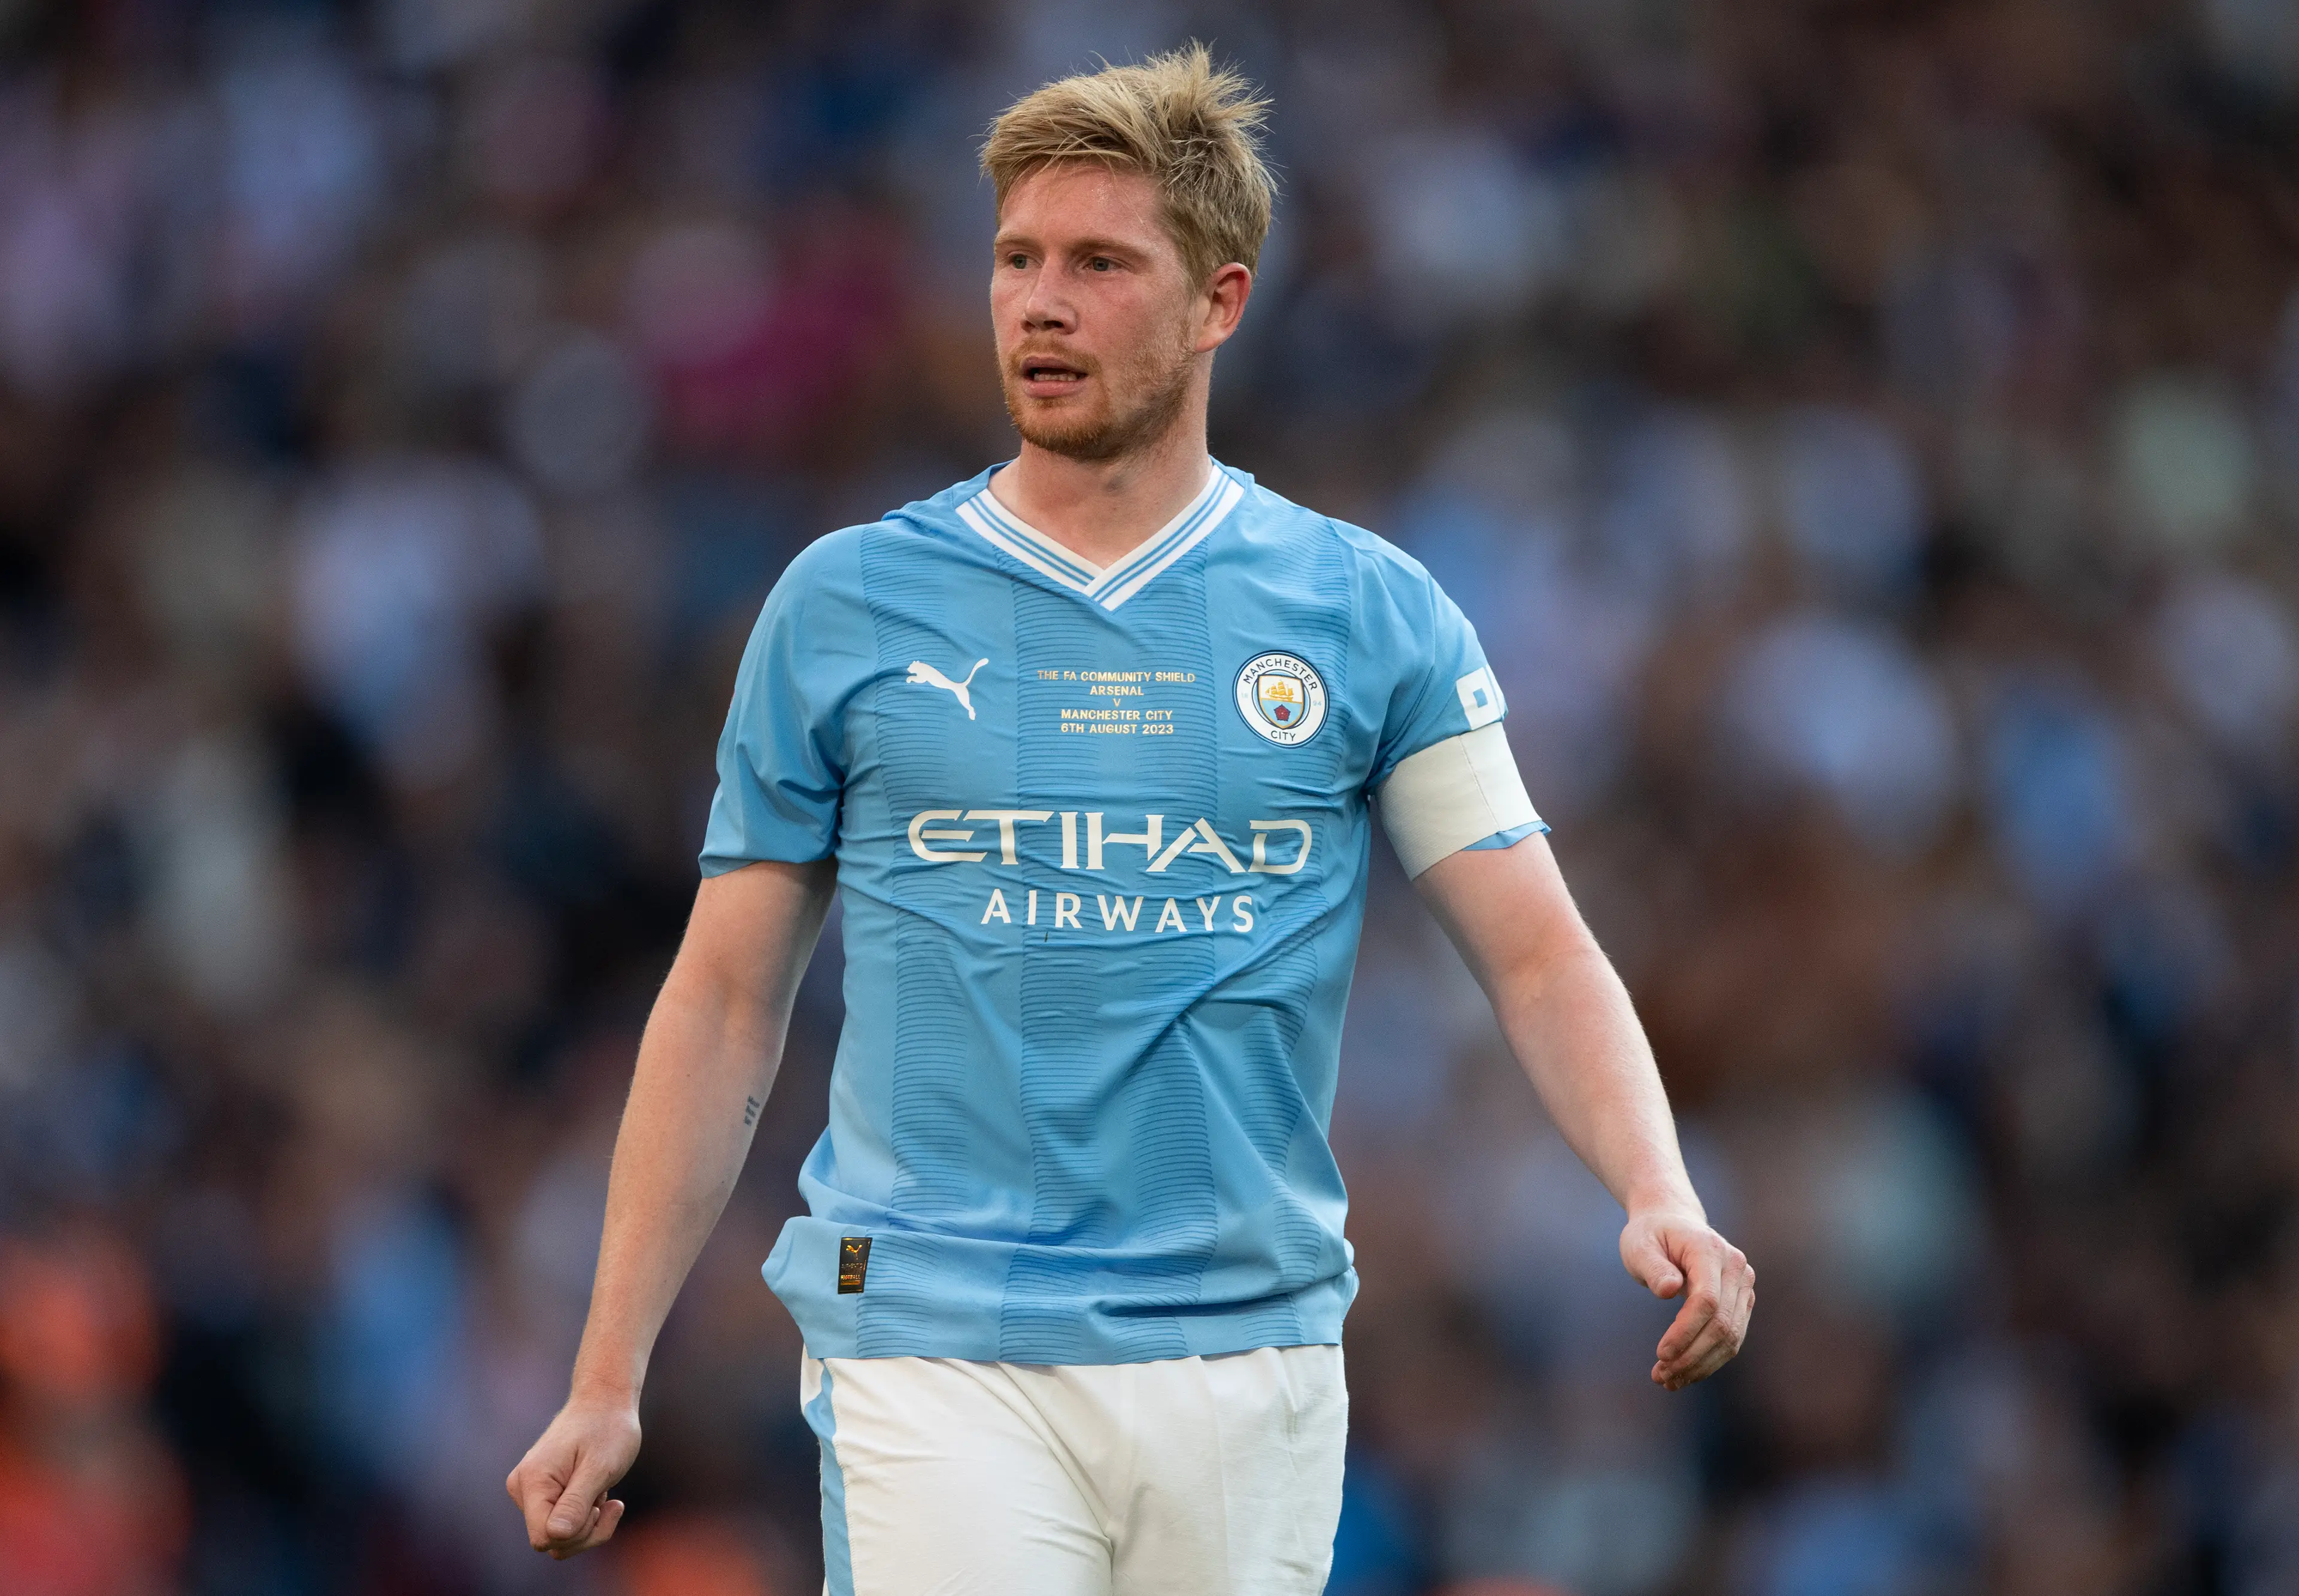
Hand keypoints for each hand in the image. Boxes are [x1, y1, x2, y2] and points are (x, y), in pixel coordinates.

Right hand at [507, 1398, 641, 1558]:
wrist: (605, 1402)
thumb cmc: (607, 1429)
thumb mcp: (600, 1468)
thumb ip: (576, 1503)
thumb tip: (553, 1537)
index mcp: (533, 1480)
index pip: (544, 1537)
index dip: (577, 1532)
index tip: (600, 1507)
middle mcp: (522, 1488)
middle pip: (552, 1541)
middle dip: (587, 1531)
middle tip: (613, 1504)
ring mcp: (530, 1492)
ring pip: (558, 1537)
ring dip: (588, 1525)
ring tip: (604, 1495)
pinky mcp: (541, 1495)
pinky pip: (561, 1526)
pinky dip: (584, 1517)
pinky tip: (598, 1494)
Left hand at [1620, 1207, 1753, 1390]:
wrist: (1671, 1222)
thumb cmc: (1650, 1235)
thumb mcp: (1639, 1245)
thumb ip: (1653, 1267)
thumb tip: (1669, 1290)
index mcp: (1709, 1249)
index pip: (1707, 1300)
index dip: (1685, 1332)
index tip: (1660, 1354)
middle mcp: (1736, 1267)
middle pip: (1722, 1324)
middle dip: (1691, 1356)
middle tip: (1660, 1377)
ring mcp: (1744, 1285)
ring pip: (1731, 1337)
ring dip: (1701, 1365)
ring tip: (1667, 1380)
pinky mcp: (1742, 1301)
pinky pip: (1732, 1337)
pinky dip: (1709, 1359)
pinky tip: (1684, 1374)